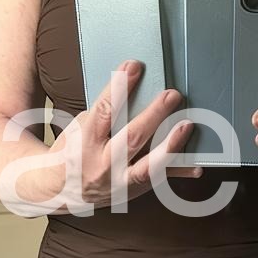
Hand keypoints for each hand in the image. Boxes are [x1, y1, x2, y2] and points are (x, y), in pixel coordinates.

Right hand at [44, 59, 200, 207]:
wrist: (60, 192)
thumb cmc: (71, 153)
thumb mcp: (77, 128)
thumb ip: (102, 110)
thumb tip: (127, 85)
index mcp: (85, 142)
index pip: (104, 111)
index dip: (119, 87)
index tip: (134, 66)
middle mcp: (102, 164)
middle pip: (130, 138)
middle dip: (154, 115)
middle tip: (172, 94)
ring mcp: (119, 181)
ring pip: (147, 167)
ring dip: (170, 146)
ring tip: (187, 125)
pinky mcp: (132, 192)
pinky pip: (159, 183)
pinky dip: (178, 173)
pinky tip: (197, 166)